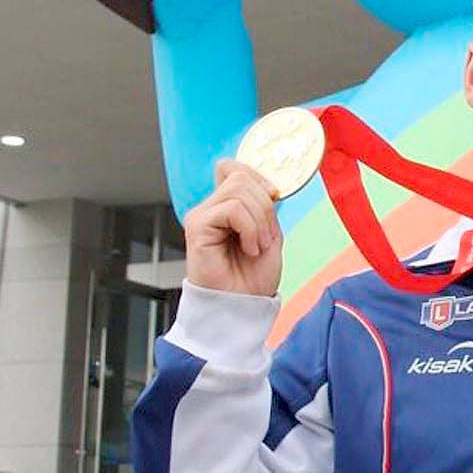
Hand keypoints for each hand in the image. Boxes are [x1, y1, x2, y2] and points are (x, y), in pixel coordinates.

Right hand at [183, 160, 282, 296]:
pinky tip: (249, 249)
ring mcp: (201, 216)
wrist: (244, 305)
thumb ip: (264, 206)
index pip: (232, 168)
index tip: (274, 198)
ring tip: (257, 246)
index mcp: (225, 206)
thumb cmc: (254, 276)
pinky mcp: (197, 226)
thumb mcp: (269, 233)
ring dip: (260, 221)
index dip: (258, 177)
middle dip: (266, 207)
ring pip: (239, 191)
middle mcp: (209, 207)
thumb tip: (267, 185)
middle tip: (267, 238)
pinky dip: (250, 229)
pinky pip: (232, 209)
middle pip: (241, 178)